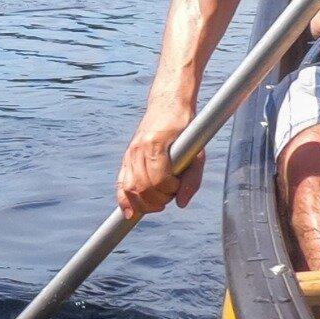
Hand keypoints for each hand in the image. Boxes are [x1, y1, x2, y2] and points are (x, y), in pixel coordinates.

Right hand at [115, 103, 202, 219]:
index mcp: (156, 144)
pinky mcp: (127, 157)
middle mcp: (139, 149)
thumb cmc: (186, 129)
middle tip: (170, 197)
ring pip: (130, 188)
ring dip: (144, 203)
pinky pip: (121, 184)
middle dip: (158, 200)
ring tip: (158, 204)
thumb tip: (182, 204)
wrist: (168, 105)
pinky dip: (124, 200)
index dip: (170, 190)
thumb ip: (192, 179)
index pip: (158, 179)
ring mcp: (130, 153)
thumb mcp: (198, 153)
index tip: (178, 186)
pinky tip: (129, 213)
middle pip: (143, 187)